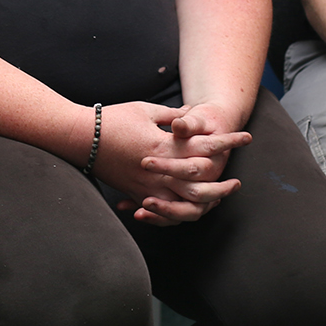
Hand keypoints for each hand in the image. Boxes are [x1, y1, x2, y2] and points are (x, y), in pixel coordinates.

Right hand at [88, 102, 248, 226]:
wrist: (80, 138)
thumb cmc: (113, 119)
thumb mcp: (146, 110)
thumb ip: (172, 117)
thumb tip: (190, 117)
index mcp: (164, 146)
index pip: (205, 147)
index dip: (228, 142)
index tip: (246, 138)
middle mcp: (158, 171)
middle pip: (200, 187)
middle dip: (222, 187)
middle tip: (236, 182)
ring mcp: (147, 187)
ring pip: (184, 206)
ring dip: (204, 205)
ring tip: (216, 200)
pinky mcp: (136, 195)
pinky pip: (163, 213)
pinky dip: (178, 214)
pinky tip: (188, 209)